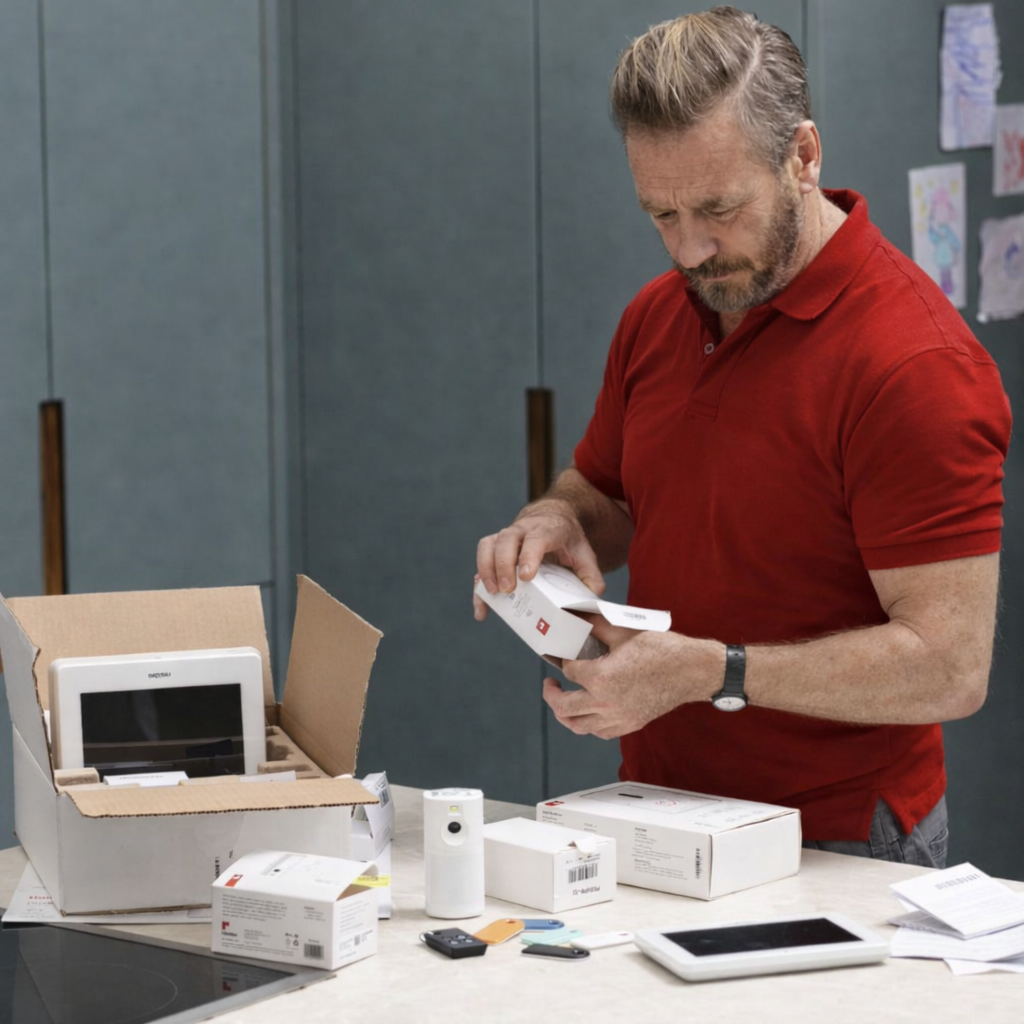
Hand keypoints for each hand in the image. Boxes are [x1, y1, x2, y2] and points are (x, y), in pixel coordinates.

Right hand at [473, 499, 603, 620]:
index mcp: (547, 529)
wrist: (552, 516)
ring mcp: (506, 535)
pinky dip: (479, 583)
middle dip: (503, 565)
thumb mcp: (585, 553)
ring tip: (491, 594)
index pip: (535, 539)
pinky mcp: (494, 546)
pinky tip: (482, 608)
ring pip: (488, 545)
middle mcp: (523, 528)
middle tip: (507, 590)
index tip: (526, 577)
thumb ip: (591, 576)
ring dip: (486, 570)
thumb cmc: (567, 538)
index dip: (528, 556)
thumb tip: (591, 599)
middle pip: (506, 540)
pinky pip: (481, 560)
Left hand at [543, 618, 722, 738]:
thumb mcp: (625, 631)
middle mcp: (605, 703)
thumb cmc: (663, 651)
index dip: (564, 661)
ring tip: (562, 703)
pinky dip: (588, 724)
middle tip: (550, 685)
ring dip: (565, 716)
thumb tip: (581, 617)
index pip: (570, 671)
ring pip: (579, 726)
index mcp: (601, 678)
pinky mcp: (630, 723)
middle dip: (551, 695)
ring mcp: (618, 717)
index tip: (563, 656)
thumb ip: (598, 625)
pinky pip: (600, 732)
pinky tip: (588, 714)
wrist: (692, 671)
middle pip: (564, 707)